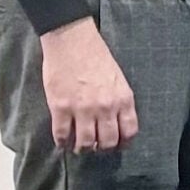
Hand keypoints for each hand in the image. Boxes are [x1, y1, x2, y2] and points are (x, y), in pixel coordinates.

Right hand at [39, 16, 137, 152]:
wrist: (72, 41)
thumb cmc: (96, 56)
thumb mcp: (118, 78)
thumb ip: (119, 100)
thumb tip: (115, 121)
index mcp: (123, 98)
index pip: (129, 131)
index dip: (123, 143)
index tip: (117, 145)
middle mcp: (105, 107)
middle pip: (108, 141)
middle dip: (103, 148)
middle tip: (96, 147)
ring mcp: (83, 109)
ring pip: (86, 143)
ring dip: (82, 148)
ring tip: (79, 147)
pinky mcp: (61, 107)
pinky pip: (62, 135)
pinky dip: (62, 142)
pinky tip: (62, 142)